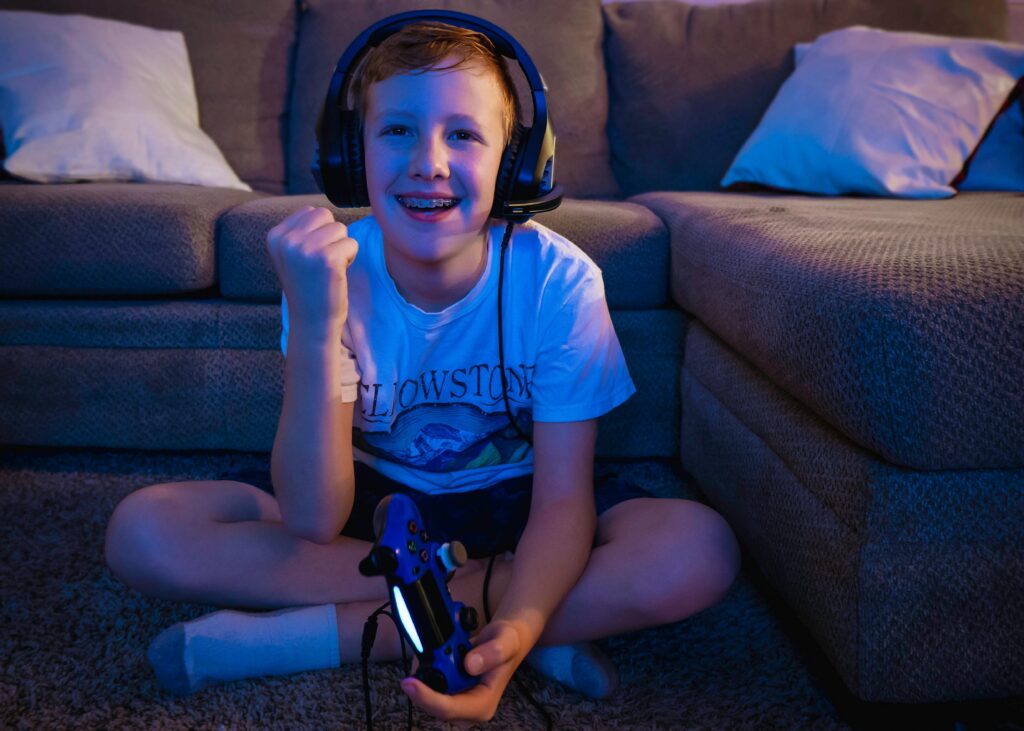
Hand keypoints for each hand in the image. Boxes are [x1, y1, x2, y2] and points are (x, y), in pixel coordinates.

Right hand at [266, 206, 358, 343]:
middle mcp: (287, 240)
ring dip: (341, 248)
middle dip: (331, 236)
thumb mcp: (292, 254)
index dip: (319, 233)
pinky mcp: (327, 259)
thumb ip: (300, 231)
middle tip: (322, 263)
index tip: (310, 258)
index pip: (310, 211)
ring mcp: (306, 249)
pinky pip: (352, 243)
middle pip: (325, 215)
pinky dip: (350, 258)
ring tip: (328, 270)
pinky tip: (336, 275)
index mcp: (275, 236)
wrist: (312, 322)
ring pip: (340, 228)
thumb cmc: (308, 287)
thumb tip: (320, 209)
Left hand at [400, 619, 528, 723]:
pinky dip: (426, 667)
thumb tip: (469, 665)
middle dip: (423, 681)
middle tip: (423, 652)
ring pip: (428, 694)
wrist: (504, 640)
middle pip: (433, 705)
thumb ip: (493, 652)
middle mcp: (468, 709)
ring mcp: (457, 701)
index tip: (410, 683)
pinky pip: (429, 684)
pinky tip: (431, 652)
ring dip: (424, 671)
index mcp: (483, 704)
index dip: (427, 698)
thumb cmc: (508, 643)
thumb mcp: (506, 641)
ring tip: (431, 647)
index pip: (449, 709)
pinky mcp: (448, 692)